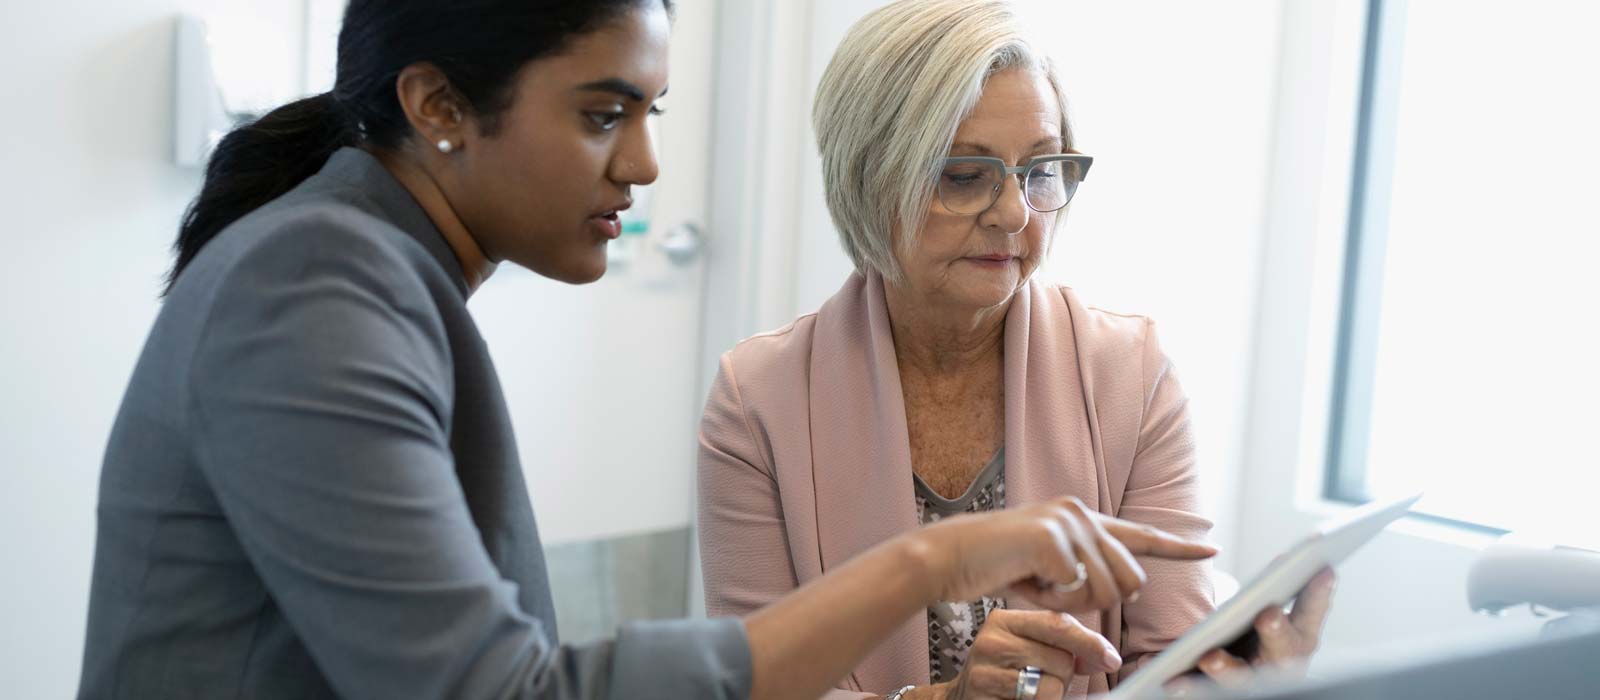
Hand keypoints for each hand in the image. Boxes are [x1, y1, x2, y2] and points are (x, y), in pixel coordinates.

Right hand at [915, 497, 1216, 613]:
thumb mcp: (1049, 570)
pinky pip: (1075, 591)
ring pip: (1107, 590)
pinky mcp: (1053, 538)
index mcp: (1082, 517)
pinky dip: (1050, 598)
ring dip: (1074, 602)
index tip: (1209, 552)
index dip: (1176, 548)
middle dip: (1100, 601)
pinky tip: (1024, 579)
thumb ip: (1086, 572)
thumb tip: (1124, 589)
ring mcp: (1068, 522)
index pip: (1139, 535)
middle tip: (1058, 594)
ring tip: (1037, 583)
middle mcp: (1081, 512)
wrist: (948, 557)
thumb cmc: (995, 565)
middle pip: (1129, 580)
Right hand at [916, 609, 1121, 699]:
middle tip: (1043, 679)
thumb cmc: (1004, 672)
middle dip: (1065, 676)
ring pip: (1050, 687)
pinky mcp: (983, 696)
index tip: (1111, 660)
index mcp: (1004, 620)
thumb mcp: (1028, 647)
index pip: (1058, 625)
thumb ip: (1063, 644)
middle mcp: (991, 641)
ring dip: (1052, 696)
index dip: (1090, 643)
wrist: (962, 698)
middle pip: (1060, 660)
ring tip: (1030, 693)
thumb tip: (1106, 656)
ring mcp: (984, 671)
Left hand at [1194, 568, 1336, 688]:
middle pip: (1282, 650)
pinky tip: (1175, 682)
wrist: (1246, 675)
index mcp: (1300, 637)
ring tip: (1209, 658)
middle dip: (1277, 632)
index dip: (1319, 594)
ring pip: (1241, 678)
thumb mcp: (1274, 612)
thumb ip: (1282, 591)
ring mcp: (1253, 681)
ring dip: (1226, 668)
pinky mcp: (1223, 690)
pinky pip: (1205, 690)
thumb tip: (1292, 560)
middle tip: (1268, 615)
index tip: (1325, 570)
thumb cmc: (1261, 634)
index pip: (1312, 612)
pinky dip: (1191, 687)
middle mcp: (1281, 662)